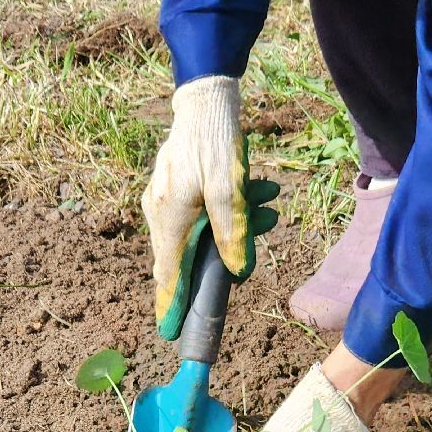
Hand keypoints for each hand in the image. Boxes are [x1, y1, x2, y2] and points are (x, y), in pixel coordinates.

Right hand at [141, 75, 278, 338]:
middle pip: (188, 254)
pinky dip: (230, 210)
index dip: (171, 304)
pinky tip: (260, 192)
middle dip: (226, 251)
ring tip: (270, 200)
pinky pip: (203, 213)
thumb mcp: (229, 190)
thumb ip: (232, 233)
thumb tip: (237, 272)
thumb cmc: (214, 142)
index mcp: (169, 218)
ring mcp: (166, 200)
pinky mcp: (177, 188)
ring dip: (239, 222)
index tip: (169, 332)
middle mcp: (161, 213)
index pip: (168, 274)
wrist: (205, 99)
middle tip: (263, 225)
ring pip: (202, 231)